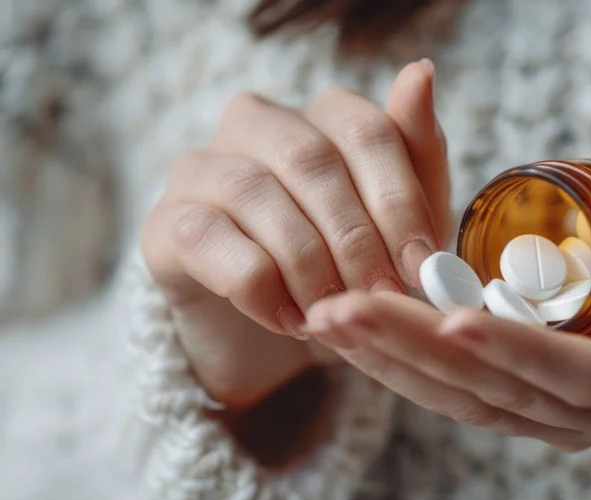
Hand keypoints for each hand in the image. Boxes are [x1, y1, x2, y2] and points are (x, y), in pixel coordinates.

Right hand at [140, 59, 450, 408]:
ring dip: (308, 265)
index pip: (365, 129)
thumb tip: (421, 71)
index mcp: (322, 114)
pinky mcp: (166, 223)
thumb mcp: (400, 223)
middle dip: (356, 238)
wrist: (282, 336)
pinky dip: (260, 289)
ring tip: (337, 314)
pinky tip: (291, 322)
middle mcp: (258, 124)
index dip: (399, 200)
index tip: (422, 266)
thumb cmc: (351, 265)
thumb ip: (417, 154)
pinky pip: (210, 240)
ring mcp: (204, 168)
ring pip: (255, 192)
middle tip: (381, 296)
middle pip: (311, 158)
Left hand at [305, 141, 590, 452]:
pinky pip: (474, 397)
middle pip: (510, 397)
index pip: (588, 375)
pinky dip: (414, 370)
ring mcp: (581, 417)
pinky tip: (360, 336)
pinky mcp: (547, 404)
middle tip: (339, 307)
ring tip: (327, 318)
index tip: (446, 312)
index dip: (517, 349)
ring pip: (479, 405)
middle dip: (420, 353)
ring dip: (399, 365)